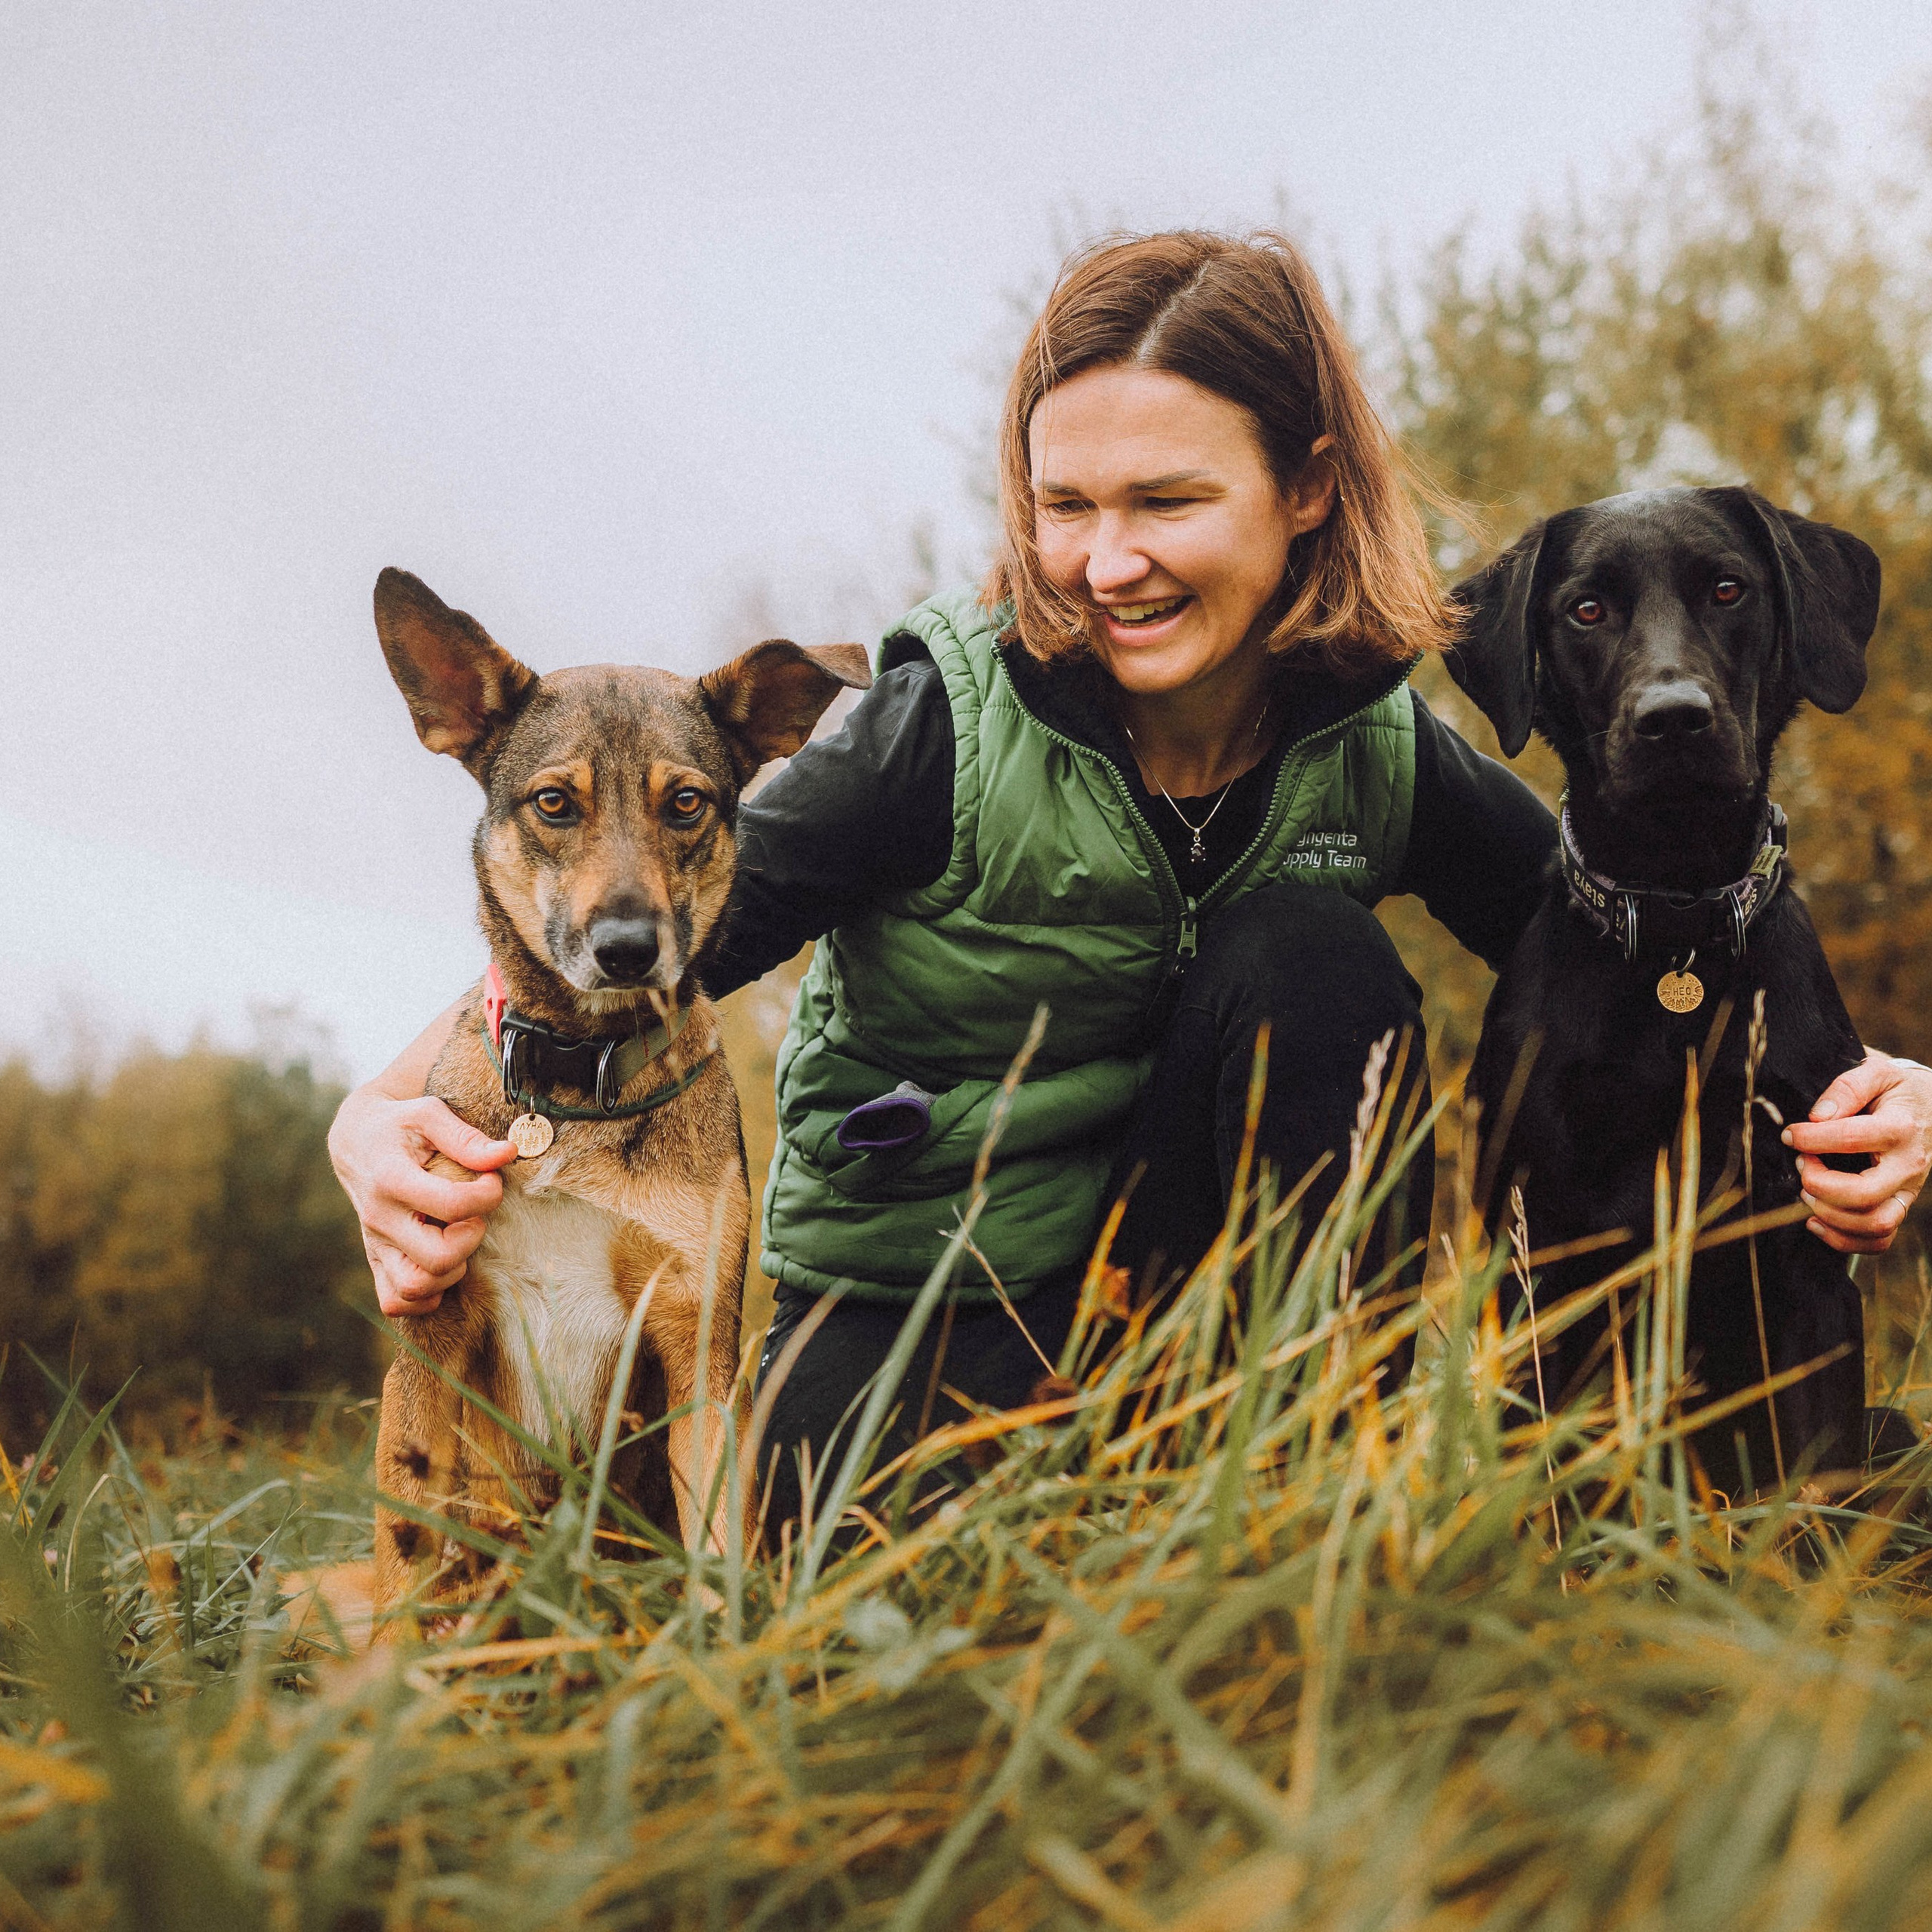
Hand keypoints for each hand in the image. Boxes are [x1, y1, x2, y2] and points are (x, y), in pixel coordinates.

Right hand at [328, 1087, 516, 1314]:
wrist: (355, 1142)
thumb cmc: (399, 1125)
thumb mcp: (429, 1114)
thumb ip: (466, 1137)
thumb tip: (507, 1153)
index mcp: (392, 1179)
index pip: (453, 1205)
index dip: (487, 1194)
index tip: (491, 1179)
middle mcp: (380, 1218)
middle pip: (438, 1258)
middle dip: (471, 1238)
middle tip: (474, 1214)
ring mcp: (375, 1244)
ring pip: (415, 1288)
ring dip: (452, 1270)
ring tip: (458, 1236)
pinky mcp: (376, 1260)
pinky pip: (396, 1301)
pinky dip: (426, 1295)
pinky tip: (442, 1263)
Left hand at [1783, 1051, 1931, 1254]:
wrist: (1929, 1106)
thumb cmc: (1895, 1090)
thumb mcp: (1877, 1072)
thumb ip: (1847, 1087)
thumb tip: (1818, 1116)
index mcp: (1900, 1128)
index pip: (1851, 1138)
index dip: (1811, 1138)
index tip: (1789, 1135)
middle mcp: (1909, 1165)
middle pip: (1865, 1194)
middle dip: (1821, 1185)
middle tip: (1801, 1166)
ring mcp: (1907, 1191)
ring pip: (1875, 1224)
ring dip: (1831, 1215)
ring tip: (1806, 1192)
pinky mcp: (1900, 1206)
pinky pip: (1879, 1240)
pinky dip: (1844, 1240)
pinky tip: (1815, 1222)